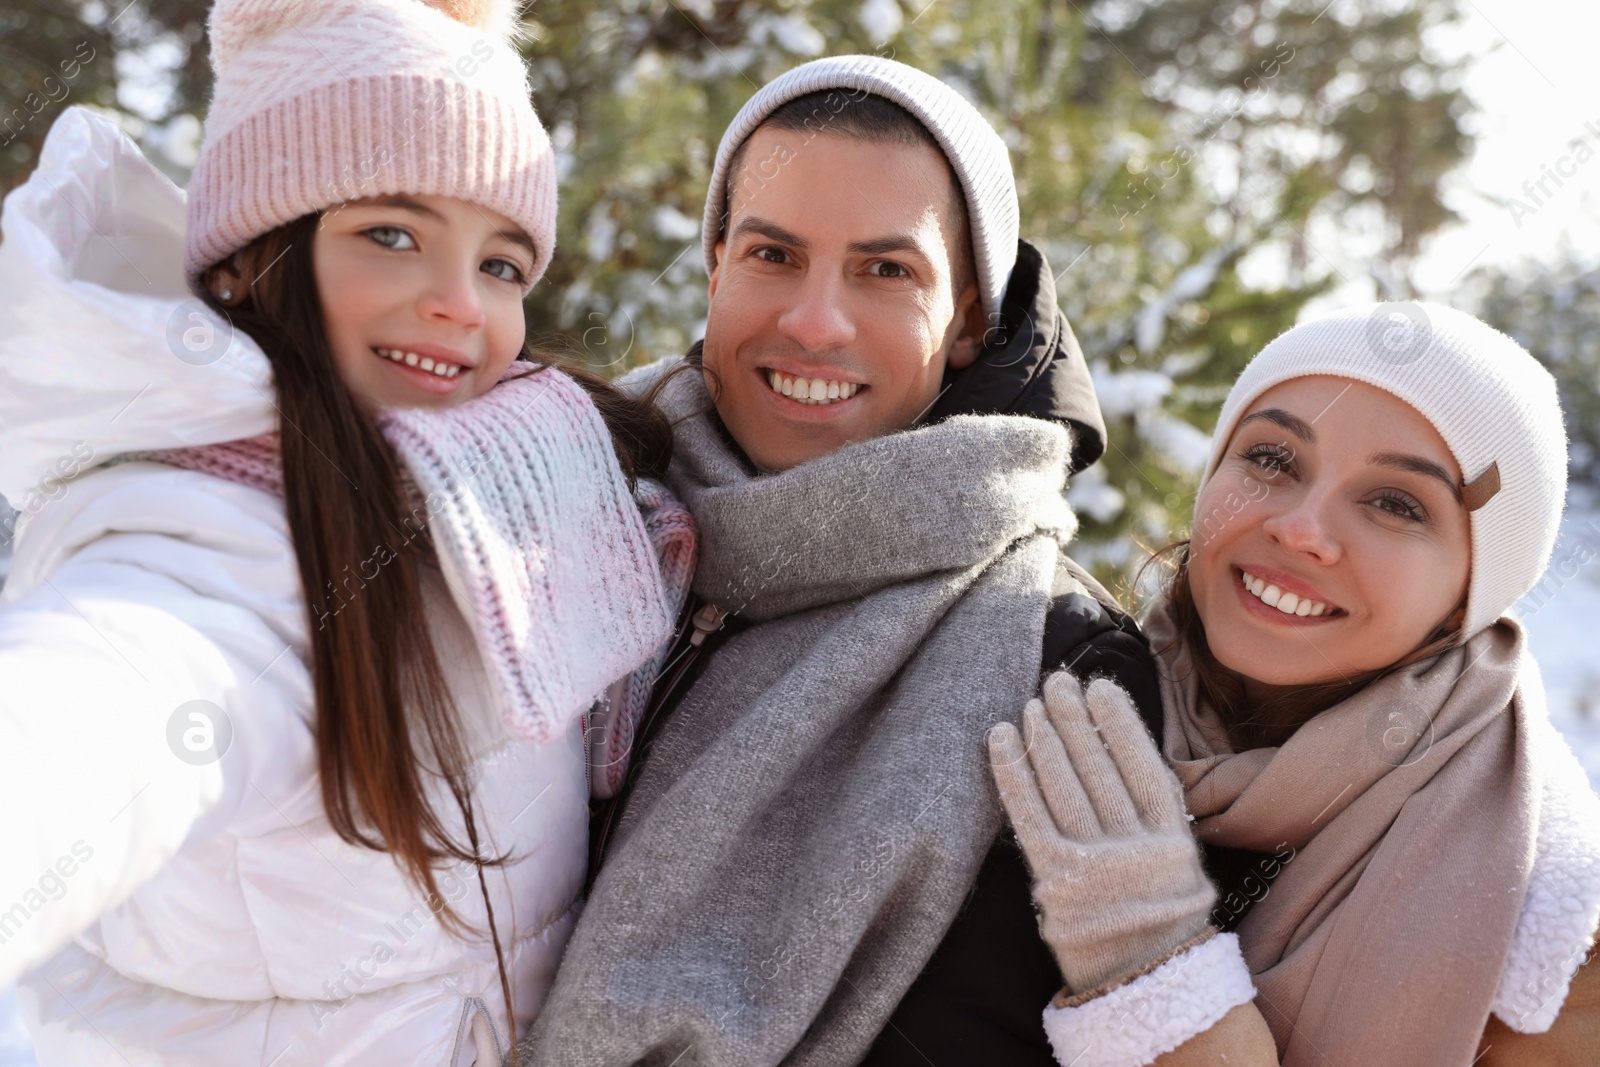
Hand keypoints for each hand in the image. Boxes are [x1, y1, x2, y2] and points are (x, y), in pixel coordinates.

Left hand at [988, 671, 1215, 993]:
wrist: (1142, 981)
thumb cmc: (1155, 912)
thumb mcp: (1175, 861)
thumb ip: (1153, 810)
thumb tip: (1120, 738)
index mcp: (1172, 841)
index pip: (1143, 765)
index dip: (1120, 722)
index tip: (1100, 687)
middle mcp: (1134, 849)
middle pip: (1098, 768)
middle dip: (1074, 719)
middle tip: (1056, 682)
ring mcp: (1093, 866)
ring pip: (1063, 785)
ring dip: (1044, 737)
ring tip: (1031, 704)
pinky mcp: (1054, 880)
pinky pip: (1028, 815)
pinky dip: (1012, 772)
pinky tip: (1001, 738)